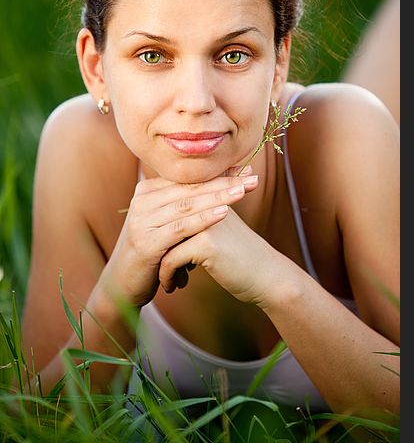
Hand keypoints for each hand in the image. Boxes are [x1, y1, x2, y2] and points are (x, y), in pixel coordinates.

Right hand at [99, 169, 258, 307]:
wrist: (122, 284)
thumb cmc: (152, 252)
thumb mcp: (167, 224)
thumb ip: (184, 204)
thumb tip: (217, 186)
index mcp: (147, 191)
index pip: (189, 178)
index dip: (218, 173)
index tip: (247, 169)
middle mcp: (142, 201)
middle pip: (190, 188)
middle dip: (223, 182)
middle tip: (252, 177)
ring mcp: (141, 221)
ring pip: (187, 205)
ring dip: (217, 197)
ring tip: (242, 191)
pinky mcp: (145, 242)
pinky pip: (180, 228)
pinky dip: (204, 219)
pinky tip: (224, 213)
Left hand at [158, 206, 290, 305]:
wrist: (268, 276)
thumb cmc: (241, 256)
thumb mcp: (219, 229)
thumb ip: (198, 218)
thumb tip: (168, 221)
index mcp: (210, 196)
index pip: (171, 203)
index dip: (161, 227)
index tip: (158, 248)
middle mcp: (207, 203)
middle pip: (165, 221)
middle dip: (157, 246)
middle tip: (154, 263)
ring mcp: (206, 221)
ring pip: (164, 240)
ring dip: (160, 262)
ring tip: (165, 277)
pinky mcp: (206, 243)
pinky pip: (170, 259)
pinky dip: (167, 275)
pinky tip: (173, 286)